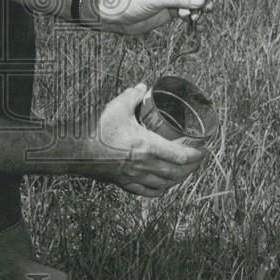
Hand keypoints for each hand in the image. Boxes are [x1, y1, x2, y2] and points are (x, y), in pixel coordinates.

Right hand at [80, 83, 206, 195]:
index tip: (204, 149)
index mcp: (146, 146)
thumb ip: (132, 96)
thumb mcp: (116, 107)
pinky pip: (148, 192)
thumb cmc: (96, 129)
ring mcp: (134, 177)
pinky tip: (163, 186)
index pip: (180, 156)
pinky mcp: (124, 183)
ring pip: (165, 184)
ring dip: (179, 179)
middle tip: (198, 160)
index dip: (196, 155)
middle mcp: (144, 165)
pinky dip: (160, 190)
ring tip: (184, 172)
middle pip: (177, 173)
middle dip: (192, 168)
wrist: (75, 151)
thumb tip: (143, 87)